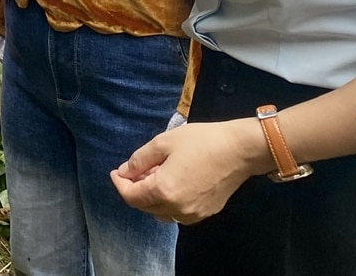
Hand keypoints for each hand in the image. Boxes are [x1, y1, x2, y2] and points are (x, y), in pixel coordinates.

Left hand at [110, 118, 266, 223]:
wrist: (240, 150)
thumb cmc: (201, 141)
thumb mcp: (164, 143)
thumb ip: (140, 159)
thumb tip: (125, 171)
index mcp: (164, 191)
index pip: (131, 196)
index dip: (119, 184)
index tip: (116, 172)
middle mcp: (177, 208)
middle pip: (144, 206)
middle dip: (134, 189)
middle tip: (134, 170)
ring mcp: (193, 214)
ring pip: (160, 212)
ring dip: (151, 197)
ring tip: (153, 175)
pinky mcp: (205, 213)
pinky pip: (177, 213)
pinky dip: (168, 201)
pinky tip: (171, 183)